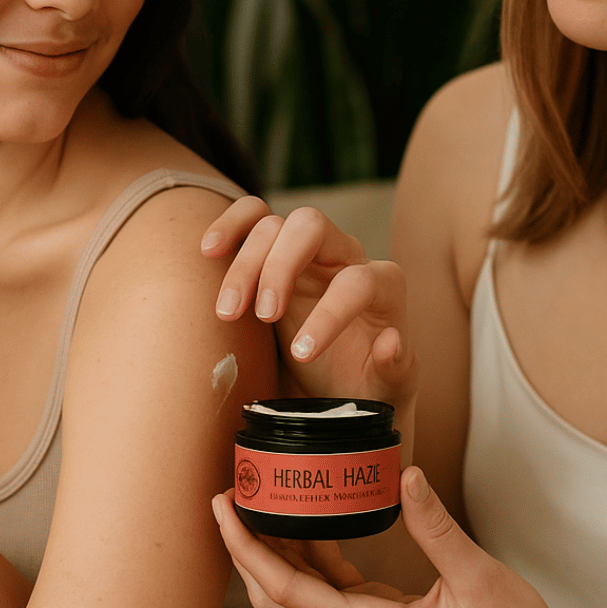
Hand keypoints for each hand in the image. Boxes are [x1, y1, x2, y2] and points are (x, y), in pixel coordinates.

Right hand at [201, 198, 414, 407]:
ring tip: (228, 311)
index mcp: (382, 284)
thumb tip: (390, 340)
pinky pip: (251, 217)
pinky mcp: (272, 253)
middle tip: (263, 316)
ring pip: (273, 224)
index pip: (356, 281)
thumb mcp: (388, 390)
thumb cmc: (364, 385)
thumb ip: (396, 370)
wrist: (336, 385)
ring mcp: (306, 250)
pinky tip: (210, 252)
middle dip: (281, 266)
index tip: (302, 355)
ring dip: (246, 264)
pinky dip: (230, 225)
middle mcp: (344, 255)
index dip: (329, 314)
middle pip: (311, 227)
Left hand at [211, 467, 564, 607]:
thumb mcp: (476, 572)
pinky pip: (327, 596)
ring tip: (259, 505)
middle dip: (245, 550)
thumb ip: (434, 525)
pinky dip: (310, 562)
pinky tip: (309, 527)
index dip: (247, 547)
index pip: (284, 590)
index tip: (224, 508)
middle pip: (275, 598)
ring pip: (297, 599)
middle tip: (228, 499)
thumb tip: (404, 475)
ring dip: (273, 555)